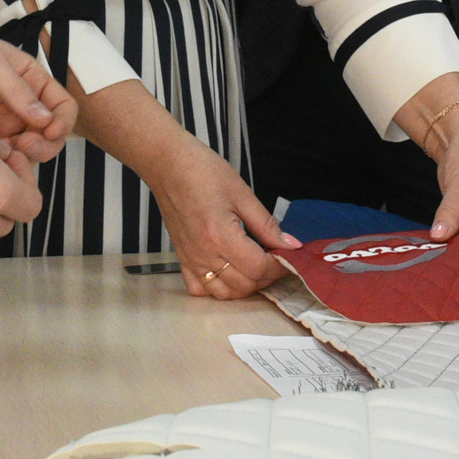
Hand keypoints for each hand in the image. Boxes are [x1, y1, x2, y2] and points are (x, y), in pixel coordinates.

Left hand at [0, 11, 73, 162]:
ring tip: (4, 154)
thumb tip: (45, 119)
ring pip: (27, 150)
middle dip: (45, 145)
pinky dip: (2, 162)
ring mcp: (0, 121)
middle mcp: (19, 103)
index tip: (47, 131)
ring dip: (24, 158)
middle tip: (23, 148)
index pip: (63, 106)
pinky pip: (0, 156)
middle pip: (49, 134)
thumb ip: (16, 90)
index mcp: (29, 79)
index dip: (61, 122)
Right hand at [141, 140, 297, 299]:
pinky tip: (228, 273)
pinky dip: (217, 289)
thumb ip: (267, 224)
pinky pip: (199, 289)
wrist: (168, 165)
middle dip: (267, 277)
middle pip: (244, 285)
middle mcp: (204, 254)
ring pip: (224, 293)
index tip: (288, 255)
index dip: (279, 266)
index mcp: (221, 236)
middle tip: (276, 259)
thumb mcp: (242, 194)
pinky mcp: (181, 258)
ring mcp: (191, 259)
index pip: (259, 268)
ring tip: (255, 268)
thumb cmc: (204, 172)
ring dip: (245, 287)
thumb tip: (290, 245)